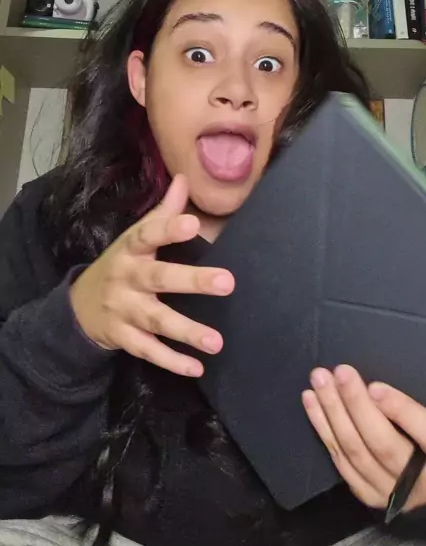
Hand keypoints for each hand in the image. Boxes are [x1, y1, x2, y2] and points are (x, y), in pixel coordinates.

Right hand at [70, 174, 233, 376]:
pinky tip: (196, 367)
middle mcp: (126, 278)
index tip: (193, 223)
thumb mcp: (134, 238)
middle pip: (159, 278)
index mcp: (131, 249)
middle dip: (192, 281)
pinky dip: (171, 361)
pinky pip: (148, 350)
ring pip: (156, 320)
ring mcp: (123, 310)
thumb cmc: (121, 265)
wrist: (78, 307)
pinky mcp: (124, 338)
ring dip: (187, 330)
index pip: (148, 235)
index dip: (169, 228)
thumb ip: (162, 213)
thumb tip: (185, 178)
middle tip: (228, 282)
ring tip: (217, 341)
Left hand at [302, 365, 425, 512]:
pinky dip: (324, 430)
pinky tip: (312, 403)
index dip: (402, 411)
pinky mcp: (369, 496)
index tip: (375, 386)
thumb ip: (418, 406)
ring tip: (319, 382)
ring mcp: (394, 495)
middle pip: (385, 445)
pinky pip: (341, 462)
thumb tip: (376, 378)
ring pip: (357, 454)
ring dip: (333, 413)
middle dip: (357, 406)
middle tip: (340, 373)